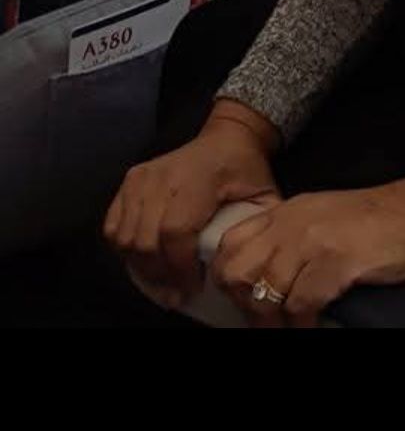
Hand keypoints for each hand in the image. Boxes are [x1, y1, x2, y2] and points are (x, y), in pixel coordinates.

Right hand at [104, 101, 280, 306]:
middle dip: (160, 275)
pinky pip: (113, 226)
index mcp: (199, 179)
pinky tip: (146, 259)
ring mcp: (142, 177)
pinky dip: (124, 249)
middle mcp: (164, 176)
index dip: (180, 268)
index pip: (176, 231)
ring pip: (125, 237)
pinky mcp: (130, 180)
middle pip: (146, 240)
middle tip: (176, 293)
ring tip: (163, 280)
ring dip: (141, 267)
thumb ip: (260, 226)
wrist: (226, 138)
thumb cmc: (245, 169)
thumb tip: (250, 262)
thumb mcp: (265, 194)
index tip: (192, 288)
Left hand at [210, 177, 404, 327]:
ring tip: (290, 328)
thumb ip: (292, 238)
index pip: (231, 242)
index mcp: (288, 211)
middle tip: (263, 319)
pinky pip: (299, 305)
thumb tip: (265, 277)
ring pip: (263, 291)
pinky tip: (314, 325)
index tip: (241, 299)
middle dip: (243, 302)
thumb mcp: (324, 218)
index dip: (228, 276)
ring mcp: (312, 241)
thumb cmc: (378, 223)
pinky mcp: (335, 261)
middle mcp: (293, 222)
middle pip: (236, 268)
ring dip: (273, 321)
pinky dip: (302, 324)